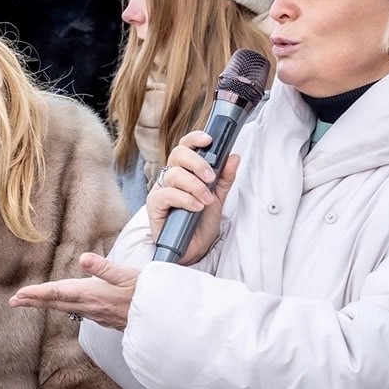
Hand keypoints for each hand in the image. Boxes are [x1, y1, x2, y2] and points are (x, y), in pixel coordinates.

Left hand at [9, 253, 138, 330]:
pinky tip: (63, 306)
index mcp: (92, 294)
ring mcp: (96, 314)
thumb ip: (105, 267)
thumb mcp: (128, 275)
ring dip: (45, 305)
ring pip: (65, 309)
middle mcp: (90, 306)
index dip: (37, 294)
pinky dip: (63, 308)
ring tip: (30, 302)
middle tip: (14, 301)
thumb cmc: (146, 294)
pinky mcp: (103, 317)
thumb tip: (84, 258)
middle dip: (34, 301)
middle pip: (56, 303)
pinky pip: (77, 312)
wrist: (161, 320)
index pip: (58, 293)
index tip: (19, 295)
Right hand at [147, 130, 239, 265]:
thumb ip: (225, 177)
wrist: (194, 249)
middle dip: (197, 163)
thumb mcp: (218, 198)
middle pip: (177, 154)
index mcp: (185, 171)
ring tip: (206, 200)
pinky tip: (196, 207)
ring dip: (195, 186)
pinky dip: (185, 199)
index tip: (209, 140)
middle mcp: (170, 177)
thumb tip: (234, 157)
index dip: (195, 139)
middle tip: (211, 177)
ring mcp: (161, 190)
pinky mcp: (154, 206)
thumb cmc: (201, 223)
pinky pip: (166, 194)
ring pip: (174, 174)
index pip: (186, 147)